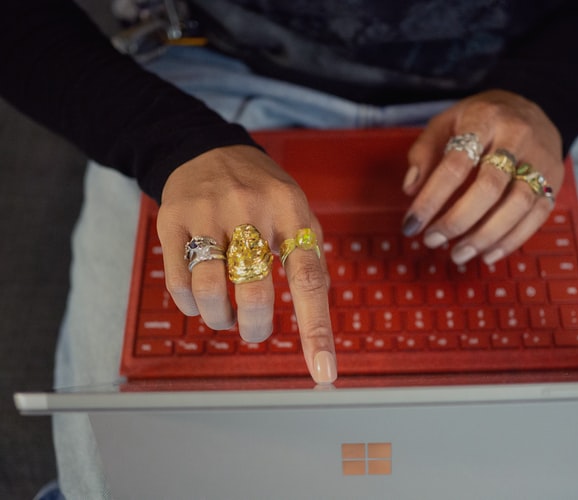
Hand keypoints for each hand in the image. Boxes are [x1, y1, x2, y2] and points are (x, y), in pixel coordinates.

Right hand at [157, 145, 336, 383]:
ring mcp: (207, 213)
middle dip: (256, 327)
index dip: (316, 329)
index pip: (308, 277)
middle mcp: (249, 208)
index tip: (323, 371)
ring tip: (226, 315)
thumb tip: (317, 308)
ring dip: (220, 319)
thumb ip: (309, 253)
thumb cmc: (261, 190)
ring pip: (209, 292)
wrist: (207, 149)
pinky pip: (179, 283)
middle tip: (255, 329)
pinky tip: (200, 298)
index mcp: (290, 209)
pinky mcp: (172, 220)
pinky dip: (191, 305)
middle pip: (254, 292)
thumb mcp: (297, 208)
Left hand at [402, 90, 563, 264]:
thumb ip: (424, 152)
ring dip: (485, 236)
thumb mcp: (446, 122)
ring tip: (458, 254)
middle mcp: (517, 137)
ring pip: (518, 204)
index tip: (411, 224)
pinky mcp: (555, 180)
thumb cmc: (480, 120)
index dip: (431, 198)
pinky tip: (487, 254)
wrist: (533, 106)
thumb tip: (411, 189)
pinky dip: (511, 240)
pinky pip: (537, 215)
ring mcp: (541, 159)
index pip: (455, 164)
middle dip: (458, 221)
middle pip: (490, 187)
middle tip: (432, 240)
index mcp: (484, 120)